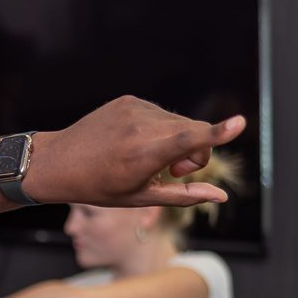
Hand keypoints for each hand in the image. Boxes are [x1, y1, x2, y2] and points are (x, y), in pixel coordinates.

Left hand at [25, 97, 243, 208]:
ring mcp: (134, 109)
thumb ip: (184, 195)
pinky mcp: (129, 99)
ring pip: (180, 121)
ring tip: (150, 157)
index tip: (239, 122)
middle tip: (174, 171)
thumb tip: (221, 196)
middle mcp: (141, 127)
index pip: (189, 140)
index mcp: (144, 155)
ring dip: (177, 140)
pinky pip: (160, 113)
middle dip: (195, 152)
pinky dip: (159, 128)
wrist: (58, 162)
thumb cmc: (99, 187)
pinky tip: (135, 142)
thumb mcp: (141, 198)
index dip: (218, 134)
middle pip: (195, 131)